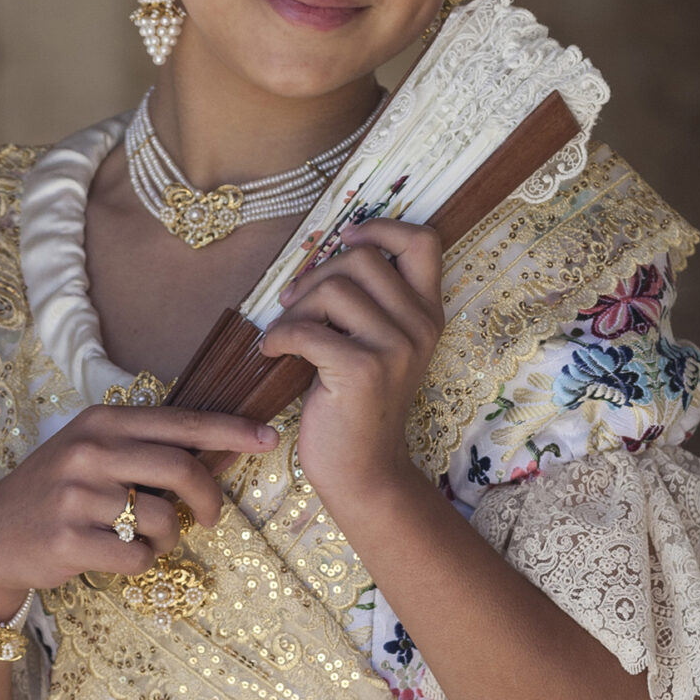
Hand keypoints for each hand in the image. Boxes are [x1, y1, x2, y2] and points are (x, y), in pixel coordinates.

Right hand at [0, 404, 275, 616]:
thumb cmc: (58, 493)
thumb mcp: (96, 455)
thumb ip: (151, 448)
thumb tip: (224, 447)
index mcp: (101, 423)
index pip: (181, 423)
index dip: (230, 431)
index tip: (269, 437)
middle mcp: (89, 452)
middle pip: (180, 468)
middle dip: (208, 497)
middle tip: (210, 516)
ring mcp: (76, 496)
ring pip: (161, 518)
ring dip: (168, 536)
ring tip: (146, 538)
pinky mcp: (70, 539)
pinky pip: (137, 555)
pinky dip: (142, 562)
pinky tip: (120, 556)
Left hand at [260, 218, 442, 506]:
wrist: (363, 472)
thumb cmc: (357, 407)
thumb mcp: (376, 347)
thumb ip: (368, 303)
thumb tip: (328, 252)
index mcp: (428, 315)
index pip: (423, 241)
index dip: (381, 227)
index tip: (346, 240)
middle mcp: (420, 327)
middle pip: (363, 259)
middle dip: (318, 275)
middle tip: (295, 304)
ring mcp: (396, 348)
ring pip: (334, 288)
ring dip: (296, 308)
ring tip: (286, 336)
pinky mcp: (364, 371)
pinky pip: (307, 329)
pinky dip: (279, 337)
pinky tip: (272, 353)